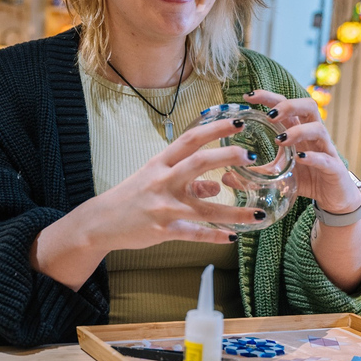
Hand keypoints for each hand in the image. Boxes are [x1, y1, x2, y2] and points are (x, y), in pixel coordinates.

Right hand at [92, 117, 266, 250]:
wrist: (101, 222)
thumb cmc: (131, 197)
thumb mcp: (155, 179)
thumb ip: (189, 181)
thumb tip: (218, 185)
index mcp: (161, 163)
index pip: (191, 139)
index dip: (216, 129)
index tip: (239, 123)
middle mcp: (163, 181)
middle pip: (199, 163)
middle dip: (227, 157)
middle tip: (251, 157)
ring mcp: (164, 207)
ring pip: (205, 208)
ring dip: (234, 212)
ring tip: (259, 215)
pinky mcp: (163, 231)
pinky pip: (194, 234)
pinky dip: (215, 237)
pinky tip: (233, 238)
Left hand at [244, 91, 360, 214]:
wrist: (333, 199)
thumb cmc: (306, 179)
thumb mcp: (277, 174)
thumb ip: (255, 172)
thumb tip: (226, 176)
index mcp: (298, 131)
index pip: (285, 105)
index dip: (269, 97)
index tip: (248, 96)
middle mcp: (313, 136)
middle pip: (307, 106)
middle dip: (288, 106)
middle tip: (269, 115)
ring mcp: (325, 150)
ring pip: (318, 129)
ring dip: (299, 131)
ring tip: (281, 140)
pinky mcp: (334, 168)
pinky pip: (326, 158)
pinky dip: (313, 157)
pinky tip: (301, 159)